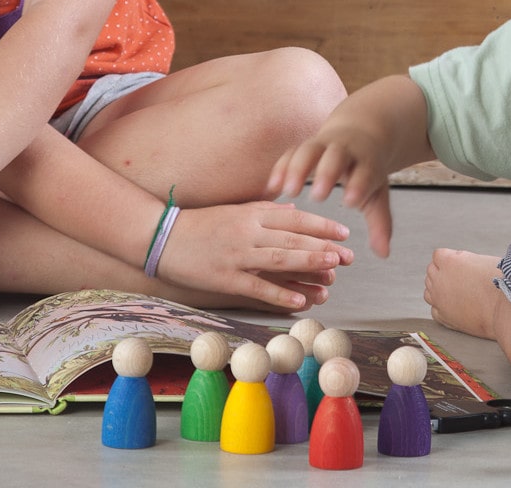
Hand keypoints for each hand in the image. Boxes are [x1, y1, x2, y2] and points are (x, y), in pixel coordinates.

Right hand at [157, 202, 353, 311]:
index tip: (344, 233)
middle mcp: (248, 232)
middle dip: (323, 247)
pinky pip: (257, 287)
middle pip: (293, 239)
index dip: (322, 226)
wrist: (162, 236)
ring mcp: (237, 256)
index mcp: (253, 213)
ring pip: (279, 260)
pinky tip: (300, 301)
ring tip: (332, 271)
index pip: (295, 218)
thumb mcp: (237, 210)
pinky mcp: (225, 278)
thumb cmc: (203, 223)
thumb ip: (267, 210)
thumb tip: (294, 210)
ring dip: (308, 266)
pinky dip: (279, 294)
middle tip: (348, 256)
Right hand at [267, 128, 394, 258]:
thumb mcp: (377, 195)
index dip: (359, 185)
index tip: (350, 202)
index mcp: (367, 161)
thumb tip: (383, 254)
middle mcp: (345, 149)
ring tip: (289, 192)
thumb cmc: (366, 172)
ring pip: (310, 150)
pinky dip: (282, 168)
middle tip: (318, 195)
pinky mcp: (304, 146)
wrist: (358, 135)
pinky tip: (272, 188)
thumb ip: (380, 224)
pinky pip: (290, 153)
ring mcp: (323, 145)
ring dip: (298, 169)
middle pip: (336, 156)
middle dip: (327, 173)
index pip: (365, 171)